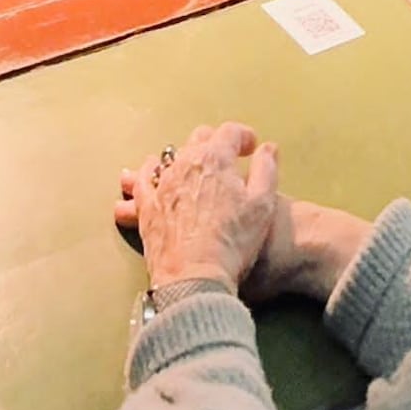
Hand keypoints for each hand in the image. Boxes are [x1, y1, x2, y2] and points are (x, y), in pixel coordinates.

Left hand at [112, 124, 281, 298]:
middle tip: (230, 156)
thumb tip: (267, 149)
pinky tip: (150, 173)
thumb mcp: (262, 205)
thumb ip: (266, 170)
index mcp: (215, 158)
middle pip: (200, 139)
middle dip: (217, 142)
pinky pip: (142, 180)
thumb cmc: (232, 242)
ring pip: (171, 156)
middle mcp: (184, 163)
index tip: (252, 147)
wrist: (195, 276)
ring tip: (197, 166)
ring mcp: (162, 184)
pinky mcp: (146, 206)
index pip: (230, 132)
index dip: (244, 136)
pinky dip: (147, 174)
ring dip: (187, 156)